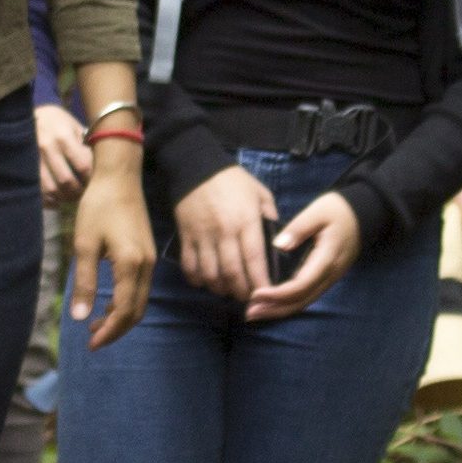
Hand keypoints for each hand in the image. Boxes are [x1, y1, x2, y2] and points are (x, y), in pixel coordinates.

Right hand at [32, 102, 89, 200]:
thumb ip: (85, 145)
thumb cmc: (56, 121)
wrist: (24, 116)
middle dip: (79, 191)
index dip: (91, 178)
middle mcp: (47, 148)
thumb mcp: (73, 126)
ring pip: (51, 190)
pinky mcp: (23, 168)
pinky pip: (38, 192)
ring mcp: (32, 160)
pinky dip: (49, 200)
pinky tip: (57, 198)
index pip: (83, 166)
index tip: (96, 181)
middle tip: (85, 193)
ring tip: (72, 196)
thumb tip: (99, 168)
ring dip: (64, 198)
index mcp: (63, 137)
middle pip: (67, 181)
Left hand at [67, 148, 157, 346]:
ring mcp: (150, 261)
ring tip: (96, 325)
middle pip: (135, 312)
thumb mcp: (84, 244)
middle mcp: (146, 267)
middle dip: (115, 330)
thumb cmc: (98, 207)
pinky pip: (140, 289)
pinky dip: (126, 302)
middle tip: (93, 340)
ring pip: (140, 302)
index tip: (90, 344)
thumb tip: (80, 318)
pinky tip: (107, 304)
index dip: (108, 332)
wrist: (119, 178)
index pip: (123, 312)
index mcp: (131, 266)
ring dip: (120, 318)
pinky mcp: (147, 254)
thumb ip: (85, 283)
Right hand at [170, 166, 274, 300]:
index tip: (266, 294)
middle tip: (246, 297)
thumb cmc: (232, 179)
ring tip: (227, 290)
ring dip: (219, 288)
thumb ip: (270, 215)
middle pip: (232, 272)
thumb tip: (276, 239)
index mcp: (246, 221)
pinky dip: (196, 279)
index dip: (260, 281)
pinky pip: (189, 265)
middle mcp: (225, 232)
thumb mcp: (259, 192)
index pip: (254, 259)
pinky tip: (205, 281)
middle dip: (241, 291)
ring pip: (210, 273)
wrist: (195, 164)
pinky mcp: (185, 236)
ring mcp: (203, 235)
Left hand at [248, 190, 363, 319]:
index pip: (301, 285)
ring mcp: (330, 278)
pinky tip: (273, 304)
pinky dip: (289, 303)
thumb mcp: (317, 212)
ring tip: (256, 312)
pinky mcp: (327, 277)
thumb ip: (299, 228)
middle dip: (275, 309)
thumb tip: (278, 245)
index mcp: (326, 259)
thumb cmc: (338, 210)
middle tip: (249, 313)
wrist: (362, 215)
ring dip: (280, 310)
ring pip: (305, 302)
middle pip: (302, 300)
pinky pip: (308, 296)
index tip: (256, 294)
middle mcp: (329, 274)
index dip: (278, 294)